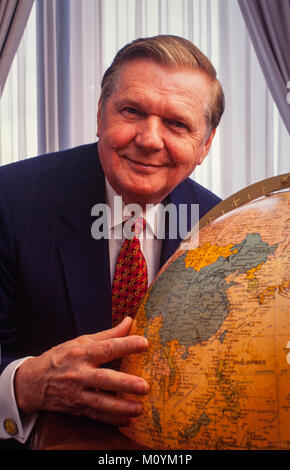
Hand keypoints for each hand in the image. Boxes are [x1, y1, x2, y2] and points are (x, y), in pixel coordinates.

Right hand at [14, 317, 148, 425]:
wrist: (34, 381)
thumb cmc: (62, 357)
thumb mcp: (81, 341)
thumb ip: (108, 334)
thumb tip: (130, 321)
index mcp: (83, 352)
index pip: (107, 347)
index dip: (126, 345)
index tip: (144, 343)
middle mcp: (80, 373)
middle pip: (103, 379)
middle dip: (124, 383)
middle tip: (144, 386)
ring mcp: (78, 393)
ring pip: (100, 402)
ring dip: (120, 407)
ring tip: (139, 408)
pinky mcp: (77, 408)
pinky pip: (95, 416)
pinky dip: (110, 420)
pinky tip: (126, 421)